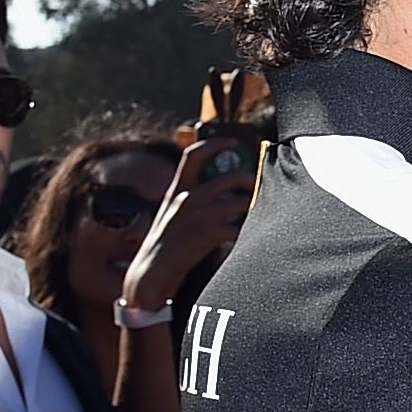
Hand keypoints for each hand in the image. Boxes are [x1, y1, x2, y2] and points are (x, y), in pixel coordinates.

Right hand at [120, 138, 254, 315]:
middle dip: (250, 178)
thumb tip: (220, 188)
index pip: (193, 155)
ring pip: (241, 201)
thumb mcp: (172, 211)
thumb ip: (191, 197)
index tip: (233, 142)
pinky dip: (249, 230)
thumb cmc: (166, 241)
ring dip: (254, 205)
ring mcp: (199, 216)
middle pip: (230, 176)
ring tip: (259, 210)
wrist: (152, 270)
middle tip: (256, 184)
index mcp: (177, 188)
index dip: (215, 144)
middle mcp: (188, 198)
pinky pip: (240, 227)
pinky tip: (249, 234)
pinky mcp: (209, 235)